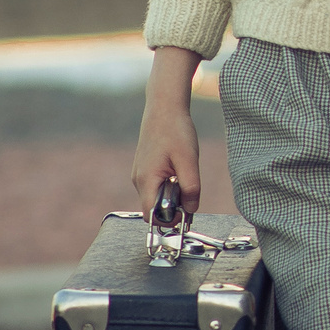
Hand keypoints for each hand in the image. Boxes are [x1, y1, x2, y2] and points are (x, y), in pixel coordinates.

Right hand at [132, 47, 205, 212]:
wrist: (164, 108)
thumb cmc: (176, 131)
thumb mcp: (189, 161)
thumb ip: (190, 188)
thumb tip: (191, 210)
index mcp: (146, 180)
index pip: (150, 215)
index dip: (167, 221)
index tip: (185, 216)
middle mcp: (138, 180)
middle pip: (154, 207)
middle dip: (172, 206)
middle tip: (191, 193)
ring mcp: (140, 173)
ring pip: (156, 195)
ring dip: (172, 193)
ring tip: (185, 174)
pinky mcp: (145, 168)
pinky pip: (156, 184)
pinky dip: (169, 184)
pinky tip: (180, 169)